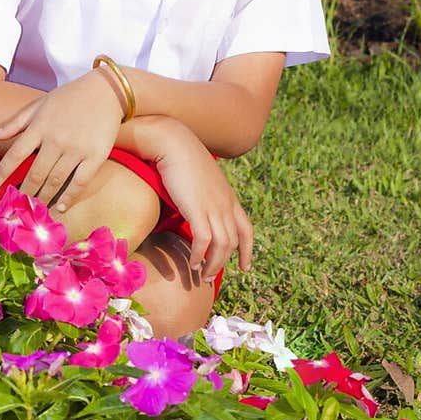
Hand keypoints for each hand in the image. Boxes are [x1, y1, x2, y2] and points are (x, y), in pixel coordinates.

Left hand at [0, 72, 124, 210]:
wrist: (106, 91)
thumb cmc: (69, 97)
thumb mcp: (40, 104)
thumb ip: (17, 122)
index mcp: (39, 127)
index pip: (15, 155)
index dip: (1, 174)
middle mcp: (56, 140)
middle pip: (35, 174)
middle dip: (25, 193)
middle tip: (19, 206)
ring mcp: (77, 149)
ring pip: (56, 181)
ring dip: (44, 197)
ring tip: (37, 209)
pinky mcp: (96, 156)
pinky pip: (80, 182)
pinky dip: (69, 197)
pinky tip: (61, 206)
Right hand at [152, 125, 252, 281]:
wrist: (173, 142)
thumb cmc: (181, 156)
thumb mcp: (200, 178)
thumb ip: (203, 194)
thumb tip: (195, 203)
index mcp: (228, 197)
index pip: (246, 229)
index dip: (248, 250)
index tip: (245, 267)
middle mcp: (225, 204)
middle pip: (233, 242)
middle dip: (224, 263)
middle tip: (210, 277)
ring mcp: (214, 207)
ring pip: (222, 245)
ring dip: (213, 264)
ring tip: (201, 275)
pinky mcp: (197, 209)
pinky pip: (204, 241)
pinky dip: (200, 255)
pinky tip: (192, 262)